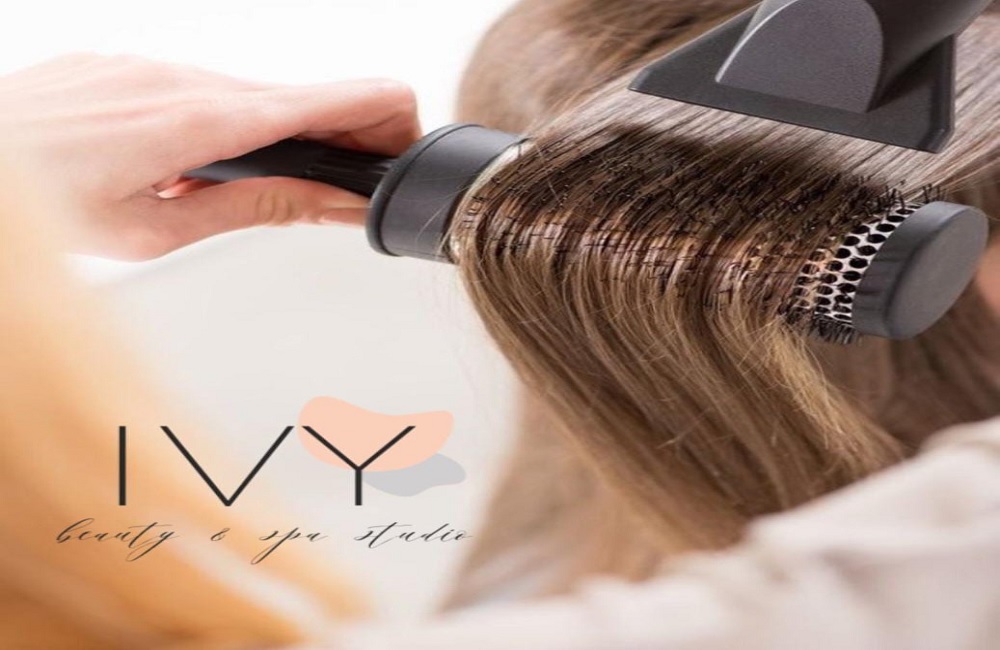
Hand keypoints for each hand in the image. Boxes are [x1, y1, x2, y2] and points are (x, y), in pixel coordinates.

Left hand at [0, 54, 419, 259]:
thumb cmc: (34, 210)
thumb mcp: (156, 231)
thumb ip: (251, 208)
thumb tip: (324, 202)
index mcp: (199, 122)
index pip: (325, 102)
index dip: (380, 115)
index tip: (406, 136)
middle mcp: (179, 78)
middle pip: (291, 99)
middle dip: (328, 137)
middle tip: (340, 182)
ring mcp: (146, 64)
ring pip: (239, 94)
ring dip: (261, 135)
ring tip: (238, 185)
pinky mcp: (121, 63)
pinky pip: (190, 87)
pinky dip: (210, 122)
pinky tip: (183, 161)